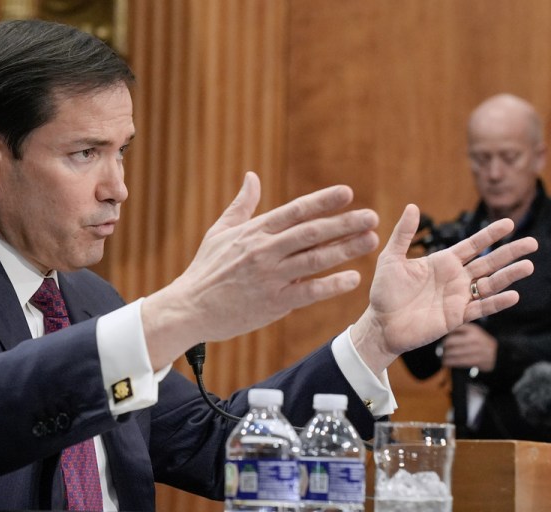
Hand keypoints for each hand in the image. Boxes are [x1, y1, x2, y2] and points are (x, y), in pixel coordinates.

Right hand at [143, 172, 379, 368]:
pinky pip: (309, 292)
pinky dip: (332, 285)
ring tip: (370, 241)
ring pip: (314, 260)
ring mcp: (270, 277)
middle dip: (344, 223)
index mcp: (253, 232)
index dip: (322, 201)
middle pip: (311, 233)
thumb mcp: (219, 232)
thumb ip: (241, 204)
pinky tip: (353, 278)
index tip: (347, 193)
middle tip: (372, 216)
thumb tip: (252, 176)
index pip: (294, 211)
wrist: (190, 308)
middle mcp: (264, 251)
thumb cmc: (205, 269)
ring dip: (345, 249)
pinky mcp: (273, 303)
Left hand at [352, 204, 536, 374]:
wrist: (381, 323)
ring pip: (490, 284)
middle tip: (532, 243)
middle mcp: (455, 278)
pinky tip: (512, 295)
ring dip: (508, 276)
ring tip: (528, 266)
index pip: (472, 245)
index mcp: (442, 262)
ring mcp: (458, 297)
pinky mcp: (456, 317)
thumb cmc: (385, 291)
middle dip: (509, 252)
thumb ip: (403, 234)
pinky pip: (481, 308)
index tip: (508, 223)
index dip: (490, 234)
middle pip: (488, 262)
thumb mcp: (391, 258)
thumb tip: (412, 206)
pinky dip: (496, 302)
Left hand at [441, 323, 496, 371]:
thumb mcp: (473, 331)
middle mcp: (474, 338)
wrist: (498, 354)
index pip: (453, 328)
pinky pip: (459, 361)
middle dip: (443, 346)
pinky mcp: (477, 360)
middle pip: (450, 341)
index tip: (437, 337)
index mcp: (472, 329)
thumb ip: (459, 329)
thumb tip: (441, 332)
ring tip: (442, 356)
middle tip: (440, 349)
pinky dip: (450, 362)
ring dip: (445, 355)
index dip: (443, 333)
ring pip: (453, 352)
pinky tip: (445, 362)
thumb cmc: (480, 342)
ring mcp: (476, 350)